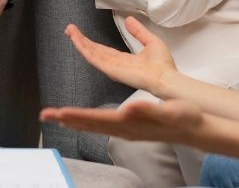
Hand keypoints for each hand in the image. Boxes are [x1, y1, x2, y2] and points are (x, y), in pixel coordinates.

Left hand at [40, 98, 204, 144]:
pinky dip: (87, 121)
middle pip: (89, 125)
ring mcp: (126, 130)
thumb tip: (129, 108)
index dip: (76, 116)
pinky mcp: (129, 128)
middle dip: (66, 119)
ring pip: (94, 126)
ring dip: (74, 121)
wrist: (194, 128)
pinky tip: (83, 120)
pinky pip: (102, 125)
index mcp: (129, 123)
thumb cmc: (183, 117)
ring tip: (56, 117)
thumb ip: (148, 110)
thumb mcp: (168, 111)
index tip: (58, 112)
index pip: (96, 119)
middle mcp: (124, 129)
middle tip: (44, 115)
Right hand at [67, 16, 176, 96]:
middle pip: (94, 51)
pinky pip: (93, 57)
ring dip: (79, 41)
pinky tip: (76, 40)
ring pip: (91, 53)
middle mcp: (115, 65)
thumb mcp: (151, 41)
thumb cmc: (163, 66)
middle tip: (69, 30)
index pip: (104, 50)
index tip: (83, 34)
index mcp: (124, 60)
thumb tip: (129, 19)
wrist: (165, 78)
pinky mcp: (110, 69)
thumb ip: (138, 31)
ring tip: (69, 31)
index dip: (93, 42)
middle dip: (81, 41)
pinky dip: (83, 48)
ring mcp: (112, 67)